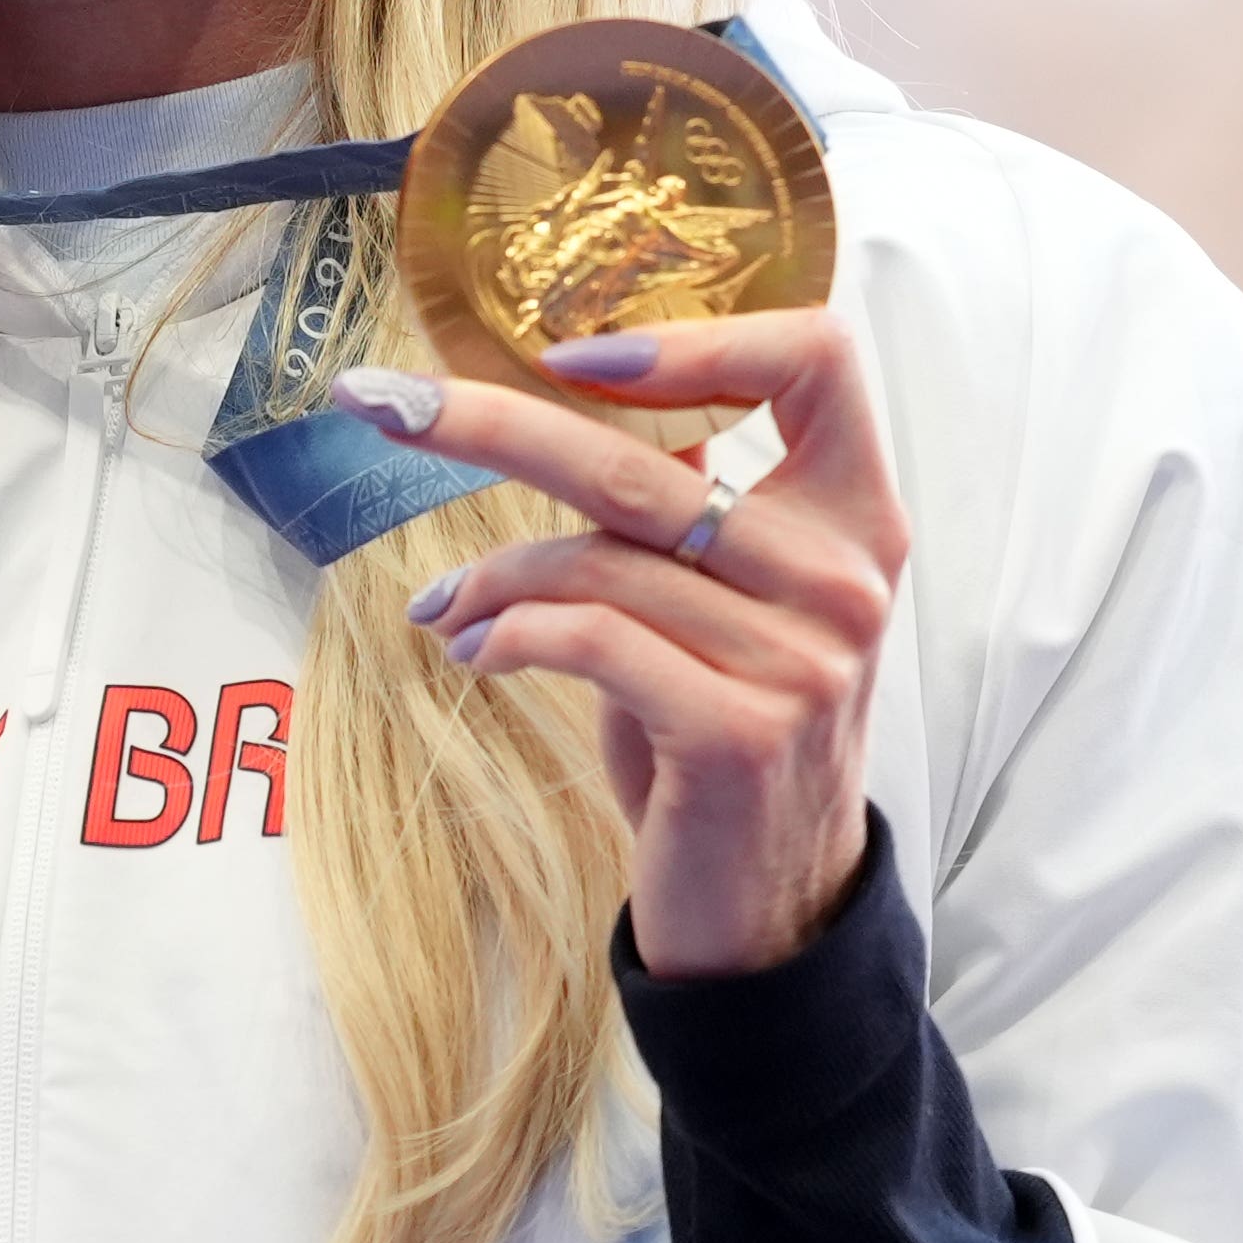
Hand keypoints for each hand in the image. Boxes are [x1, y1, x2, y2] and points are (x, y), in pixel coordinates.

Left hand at [332, 311, 902, 978]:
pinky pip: (591, 640)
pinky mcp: (741, 733)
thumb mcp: (723, 601)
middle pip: (650, 464)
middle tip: (386, 404)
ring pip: (600, 561)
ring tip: (445, 606)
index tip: (571, 356)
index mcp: (855, 514)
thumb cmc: (723, 724)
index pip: (819, 357)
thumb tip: (540, 400)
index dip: (698, 336)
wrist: (767, 906)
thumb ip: (683, 505)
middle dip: (491, 425)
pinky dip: (511, 634)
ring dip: (491, 577)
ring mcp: (802, 658)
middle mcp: (843, 576)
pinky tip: (475, 650)